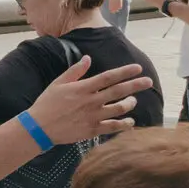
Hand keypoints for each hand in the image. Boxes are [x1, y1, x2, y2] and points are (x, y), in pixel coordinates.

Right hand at [26, 58, 150, 142]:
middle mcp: (91, 101)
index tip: (138, 68)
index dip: (125, 72)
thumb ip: (75, 71)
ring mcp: (93, 116)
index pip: (108, 77)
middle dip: (136, 85)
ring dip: (130, 104)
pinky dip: (125, 124)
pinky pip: (114, 126)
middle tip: (148, 81)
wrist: (40, 127)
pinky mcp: (93, 129)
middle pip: (119, 91)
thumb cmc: (47, 103)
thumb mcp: (58, 83)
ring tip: (134, 100)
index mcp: (83, 88)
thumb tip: (88, 58)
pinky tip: (130, 121)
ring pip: (120, 109)